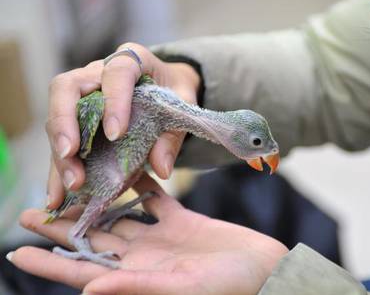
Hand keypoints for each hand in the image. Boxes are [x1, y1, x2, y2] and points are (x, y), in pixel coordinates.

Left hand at [10, 173, 287, 293]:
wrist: (265, 270)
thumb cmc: (229, 286)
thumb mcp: (182, 287)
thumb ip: (137, 285)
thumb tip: (88, 288)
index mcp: (138, 276)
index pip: (84, 270)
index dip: (50, 263)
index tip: (16, 253)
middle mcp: (144, 257)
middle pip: (94, 239)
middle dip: (63, 226)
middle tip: (31, 208)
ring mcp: (162, 237)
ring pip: (120, 215)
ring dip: (96, 201)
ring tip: (73, 183)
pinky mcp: (182, 220)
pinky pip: (155, 200)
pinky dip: (141, 185)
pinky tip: (126, 167)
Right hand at [46, 42, 200, 208]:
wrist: (167, 88)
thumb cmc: (174, 91)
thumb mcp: (184, 107)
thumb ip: (173, 135)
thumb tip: (161, 168)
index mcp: (132, 59)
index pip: (118, 72)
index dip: (114, 100)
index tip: (116, 134)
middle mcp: (98, 72)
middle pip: (67, 88)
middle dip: (64, 123)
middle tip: (70, 154)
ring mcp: (82, 94)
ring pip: (57, 117)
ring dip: (60, 154)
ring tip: (71, 185)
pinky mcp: (76, 119)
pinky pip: (62, 142)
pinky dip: (59, 170)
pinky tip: (58, 196)